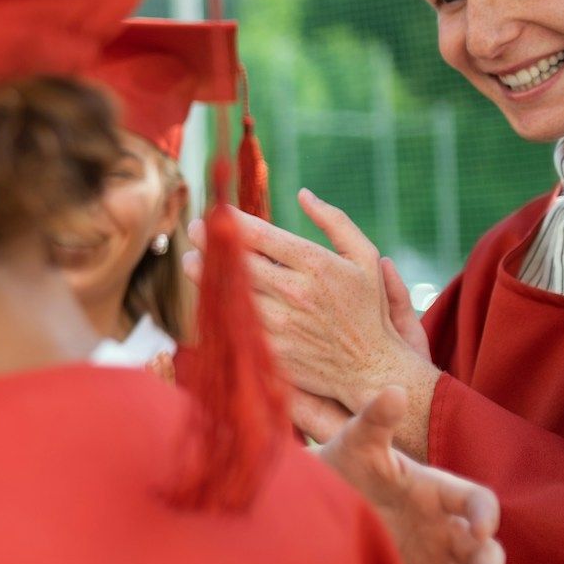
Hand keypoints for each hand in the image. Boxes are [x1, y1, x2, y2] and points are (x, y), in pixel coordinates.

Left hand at [187, 189, 440, 456]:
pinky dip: (217, 307)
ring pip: (229, 292)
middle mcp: (295, 292)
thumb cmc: (368, 308)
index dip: (230, 221)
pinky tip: (209, 296)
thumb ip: (335, 222)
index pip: (259, 235)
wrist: (370, 369)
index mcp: (316, 265)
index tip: (214, 214)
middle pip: (237, 261)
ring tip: (192, 260)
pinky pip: (233, 323)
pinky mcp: (271, 349)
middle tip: (193, 231)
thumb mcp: (365, 257)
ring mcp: (281, 324)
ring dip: (204, 274)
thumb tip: (303, 194)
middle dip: (209, 243)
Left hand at [315, 388, 504, 563]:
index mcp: (437, 489)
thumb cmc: (338, 463)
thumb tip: (391, 389)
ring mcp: (435, 553)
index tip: (482, 529)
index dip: (485, 514)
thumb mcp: (354, 442)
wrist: (314, 498)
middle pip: (484, 552)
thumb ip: (374, 421)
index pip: (477, 500)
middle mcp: (444, 523)